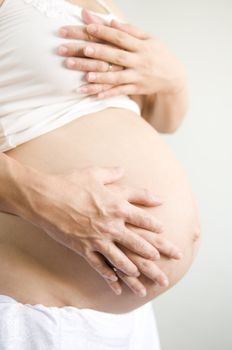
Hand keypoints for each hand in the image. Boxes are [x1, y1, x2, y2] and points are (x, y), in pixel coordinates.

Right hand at [22, 165, 180, 294]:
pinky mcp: (83, 248)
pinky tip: (116, 286)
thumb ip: (113, 174)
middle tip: (166, 260)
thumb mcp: (95, 174)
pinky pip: (98, 266)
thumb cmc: (70, 183)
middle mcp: (111, 224)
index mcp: (116, 205)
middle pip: (138, 242)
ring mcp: (97, 239)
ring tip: (146, 278)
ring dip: (135, 269)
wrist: (45, 197)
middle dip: (155, 252)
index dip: (154, 225)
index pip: (142, 218)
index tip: (164, 231)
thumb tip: (124, 170)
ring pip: (121, 258)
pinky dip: (108, 276)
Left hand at [58, 9, 186, 97]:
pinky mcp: (136, 89)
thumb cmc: (158, 54)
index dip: (104, 32)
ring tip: (85, 76)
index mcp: (141, 46)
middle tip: (83, 50)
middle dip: (99, 53)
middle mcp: (139, 61)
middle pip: (116, 56)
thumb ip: (130, 30)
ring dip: (101, 77)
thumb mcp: (149, 38)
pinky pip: (121, 92)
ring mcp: (137, 77)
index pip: (120, 37)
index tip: (88, 27)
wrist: (173, 76)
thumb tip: (111, 22)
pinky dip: (108, 94)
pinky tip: (95, 95)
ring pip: (117, 77)